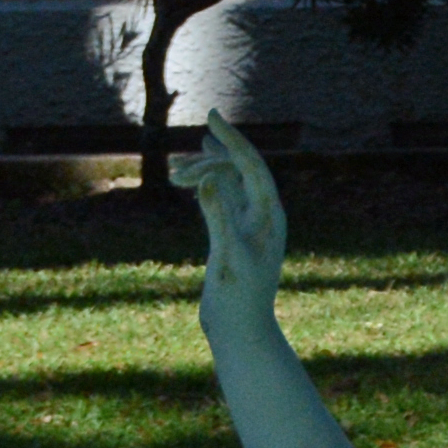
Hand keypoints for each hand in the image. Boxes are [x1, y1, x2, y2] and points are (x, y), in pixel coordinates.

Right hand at [177, 122, 286, 298]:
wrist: (241, 331)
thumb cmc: (238, 299)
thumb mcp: (227, 257)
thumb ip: (219, 218)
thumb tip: (208, 181)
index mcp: (270, 214)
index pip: (252, 165)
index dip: (232, 139)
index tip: (212, 116)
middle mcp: (264, 215)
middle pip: (242, 169)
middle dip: (216, 155)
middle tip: (190, 145)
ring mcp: (250, 225)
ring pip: (231, 184)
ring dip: (208, 172)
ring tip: (177, 169)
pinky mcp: (235, 238)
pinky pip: (225, 201)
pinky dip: (208, 187)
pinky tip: (193, 180)